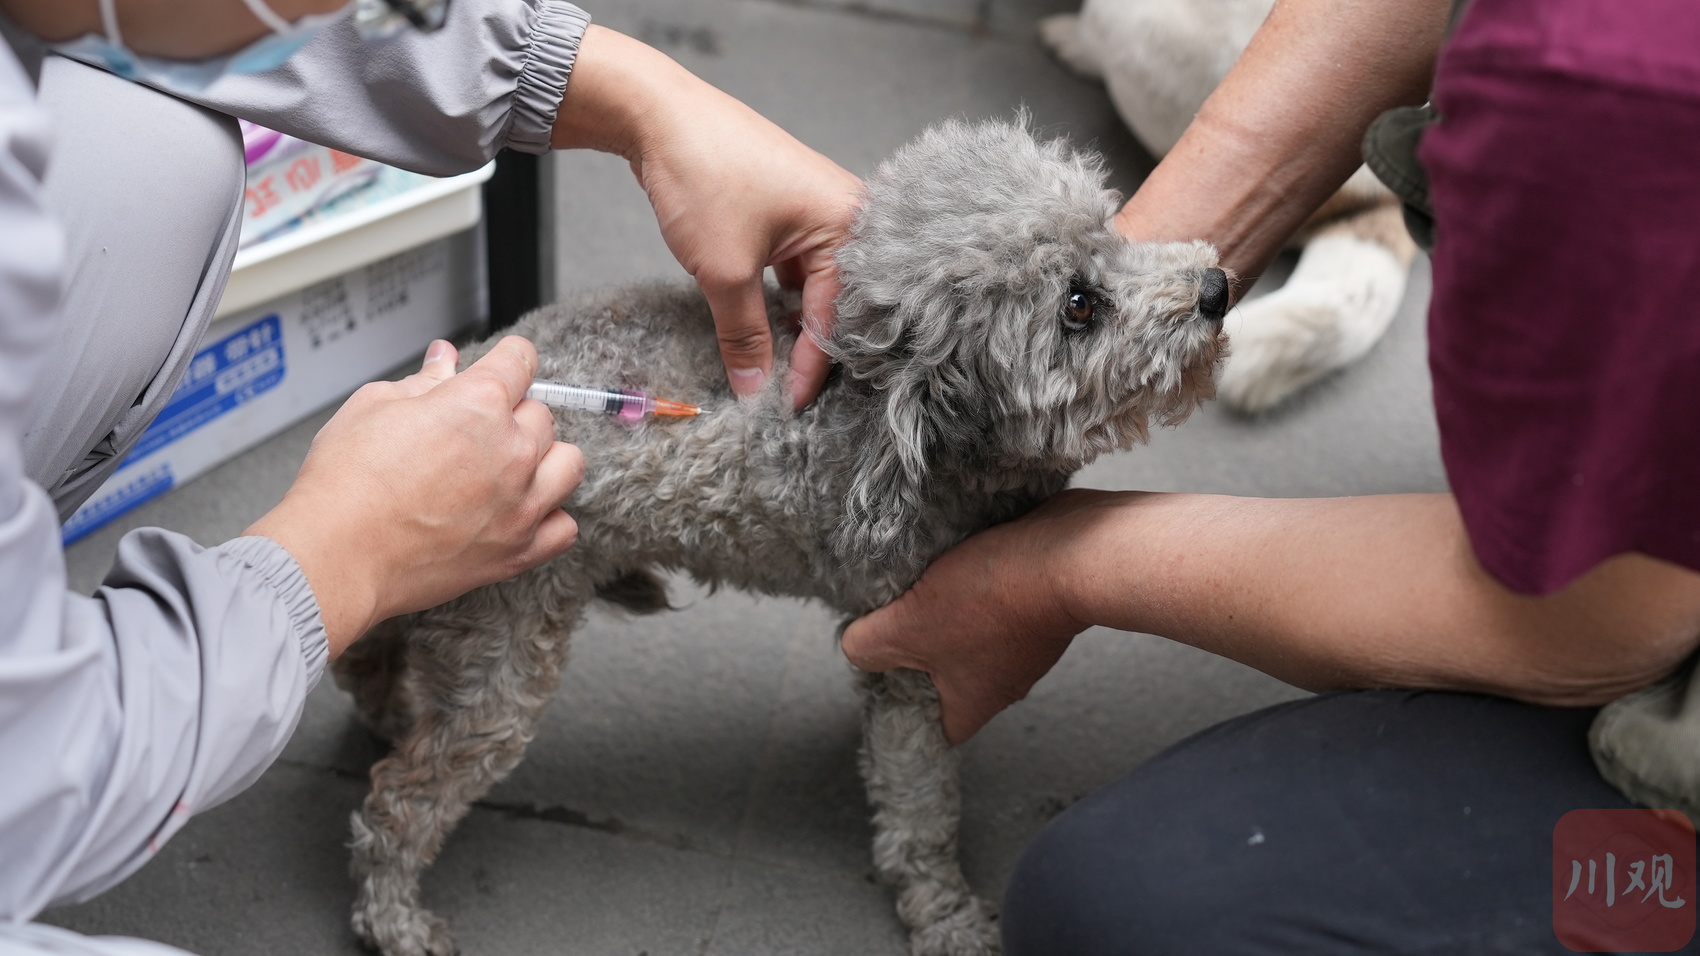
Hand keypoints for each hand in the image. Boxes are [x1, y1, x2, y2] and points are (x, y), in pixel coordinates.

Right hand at [246, 337, 584, 655]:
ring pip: (568, 464)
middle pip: (542, 415)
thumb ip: (424, 381)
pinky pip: (565, 527)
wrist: (337, 554)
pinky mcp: (518, 550)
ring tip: (509, 467)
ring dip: (546, 459)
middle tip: (477, 430)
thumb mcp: (375, 406)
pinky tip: (521, 512)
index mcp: (481, 404)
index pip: (522, 361)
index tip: (503, 366)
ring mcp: (522, 504)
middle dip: (514, 415)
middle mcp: (513, 451)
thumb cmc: (347, 482)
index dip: (508, 360)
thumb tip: (444, 360)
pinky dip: (550, 518)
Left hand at [553, 26, 862, 409]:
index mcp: (848, 222)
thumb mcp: (724, 270)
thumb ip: (744, 336)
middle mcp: (846, 213)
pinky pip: (796, 266)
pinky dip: (779, 296)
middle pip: (835, 301)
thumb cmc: (702, 175)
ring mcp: (817, 209)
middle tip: (782, 391)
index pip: (837, 315)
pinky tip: (762, 323)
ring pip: (813, 285)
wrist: (656, 114)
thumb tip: (755, 390)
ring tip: (771, 363)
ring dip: (790, 322)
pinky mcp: (790, 209)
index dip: (810, 366)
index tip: (786, 406)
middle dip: (808, 346)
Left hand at [841, 491, 1109, 743]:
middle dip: (919, 648)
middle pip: (948, 677)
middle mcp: (1005, 679)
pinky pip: (993, 600)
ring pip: (970, 634)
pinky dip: (974, 582)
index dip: (906, 708)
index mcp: (975, 701)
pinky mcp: (1035, 601)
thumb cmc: (992, 600)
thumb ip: (868, 645)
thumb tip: (856, 645)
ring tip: (923, 581)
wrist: (1067, 552)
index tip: (884, 676)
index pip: (935, 728)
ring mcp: (1025, 640)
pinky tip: (957, 559)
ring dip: (946, 608)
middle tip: (895, 618)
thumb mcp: (907, 625)